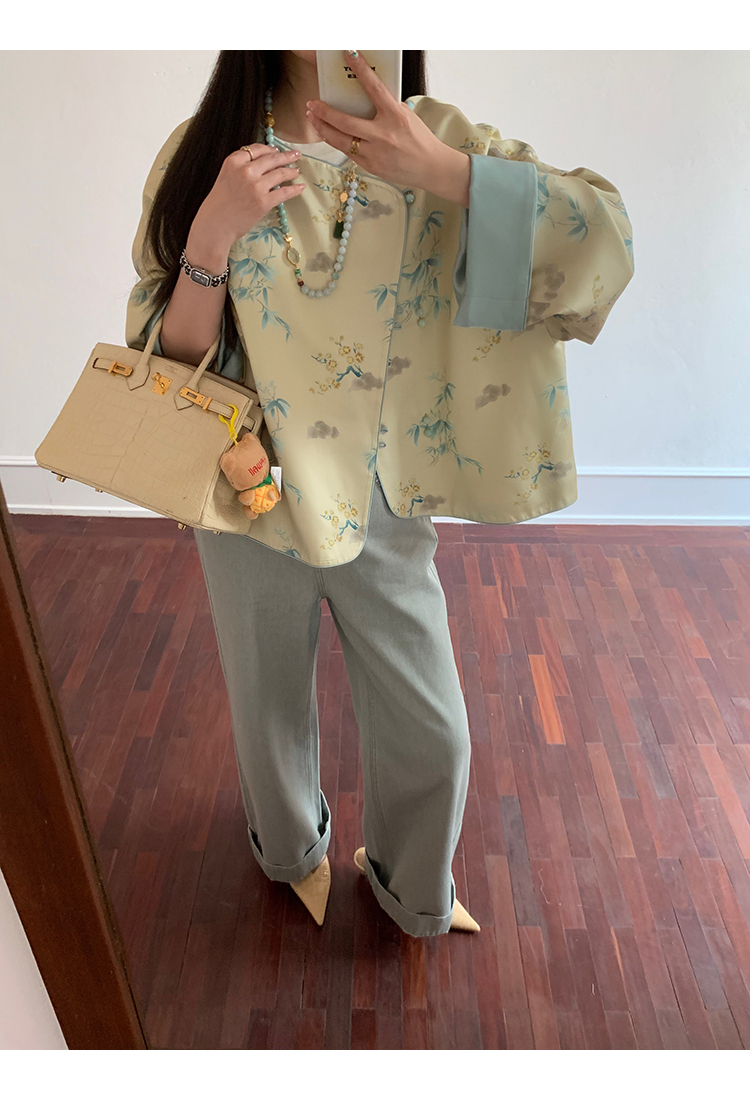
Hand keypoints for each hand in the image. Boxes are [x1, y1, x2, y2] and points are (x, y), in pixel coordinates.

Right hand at [196, 143, 306, 247]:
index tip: (277, 150)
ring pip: (280, 174)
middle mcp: (245, 170)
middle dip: (286, 156)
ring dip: (291, 171)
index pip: (256, 149)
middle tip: (295, 155)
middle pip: (271, 159)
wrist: (215, 225)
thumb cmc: (218, 204)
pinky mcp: (264, 201)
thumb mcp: (225, 177)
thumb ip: (241, 168)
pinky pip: (284, 192)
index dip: (269, 149)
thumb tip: (263, 165)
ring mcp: (256, 186)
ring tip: (297, 171)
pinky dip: (294, 189)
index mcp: (234, 161)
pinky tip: (300, 187)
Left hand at [306, 51, 470, 206]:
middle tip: (312, 103)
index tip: (349, 54)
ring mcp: (375, 153)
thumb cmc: (419, 138)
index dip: (361, 70)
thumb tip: (365, 96)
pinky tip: (328, 134)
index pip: (374, 89)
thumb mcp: (406, 116)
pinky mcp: (371, 167)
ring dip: (323, 129)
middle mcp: (383, 135)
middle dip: (324, 112)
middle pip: (345, 122)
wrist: (430, 167)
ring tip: (313, 118)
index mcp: (395, 117)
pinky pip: (348, 153)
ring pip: (340, 141)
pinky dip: (337, 142)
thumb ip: (386, 106)